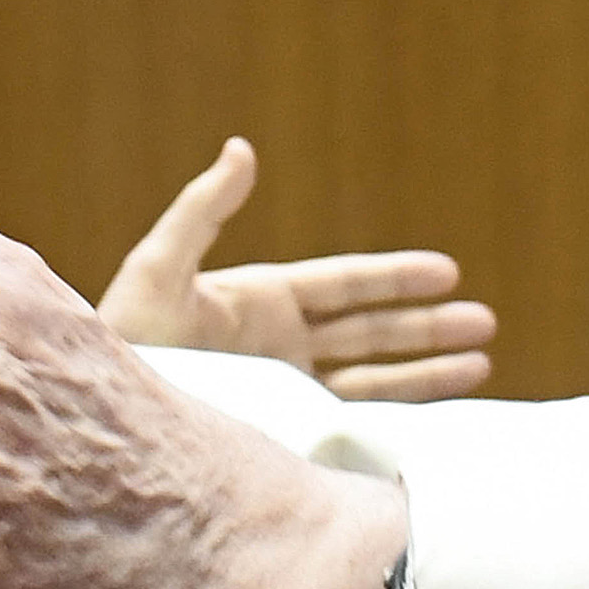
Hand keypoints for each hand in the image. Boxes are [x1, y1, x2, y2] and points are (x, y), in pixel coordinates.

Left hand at [98, 138, 497, 399]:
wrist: (102, 428)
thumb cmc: (122, 344)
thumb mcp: (157, 272)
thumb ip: (202, 213)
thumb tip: (241, 148)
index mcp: (260, 304)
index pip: (344, 287)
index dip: (395, 278)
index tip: (447, 272)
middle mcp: (280, 349)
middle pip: (371, 333)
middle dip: (428, 328)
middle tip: (486, 322)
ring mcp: (284, 396)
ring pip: (373, 383)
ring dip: (427, 373)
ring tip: (483, 364)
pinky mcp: (282, 440)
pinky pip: (352, 432)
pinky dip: (396, 426)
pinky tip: (437, 427)